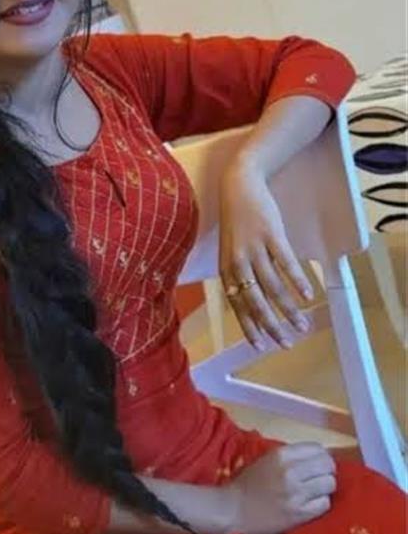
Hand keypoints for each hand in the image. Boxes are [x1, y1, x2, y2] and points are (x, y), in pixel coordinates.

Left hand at [218, 158, 313, 350]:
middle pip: (255, 301)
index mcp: (226, 268)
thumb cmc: (236, 221)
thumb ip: (238, 274)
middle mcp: (238, 262)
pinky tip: (308, 294)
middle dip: (271, 326)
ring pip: (273, 286)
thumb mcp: (230, 250)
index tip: (260, 346)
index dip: (248, 326)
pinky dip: (298, 280)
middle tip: (286, 343)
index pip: (236, 304)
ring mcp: (254, 248)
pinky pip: (286, 262)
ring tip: (302, 324)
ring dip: (289, 309)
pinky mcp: (271, 234)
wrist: (238, 186)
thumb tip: (251, 300)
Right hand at [225, 442, 336, 533]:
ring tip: (315, 490)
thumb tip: (315, 456)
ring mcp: (297, 492)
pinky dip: (321, 503)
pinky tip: (311, 503)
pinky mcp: (300, 513)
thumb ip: (289, 456)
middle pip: (327, 465)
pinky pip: (325, 504)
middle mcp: (291, 470)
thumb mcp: (266, 460)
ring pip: (329, 484)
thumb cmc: (247, 483)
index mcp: (280, 454)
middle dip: (326, 470)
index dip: (321, 455)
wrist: (234, 509)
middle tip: (318, 476)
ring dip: (324, 487)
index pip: (316, 448)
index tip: (317, 462)